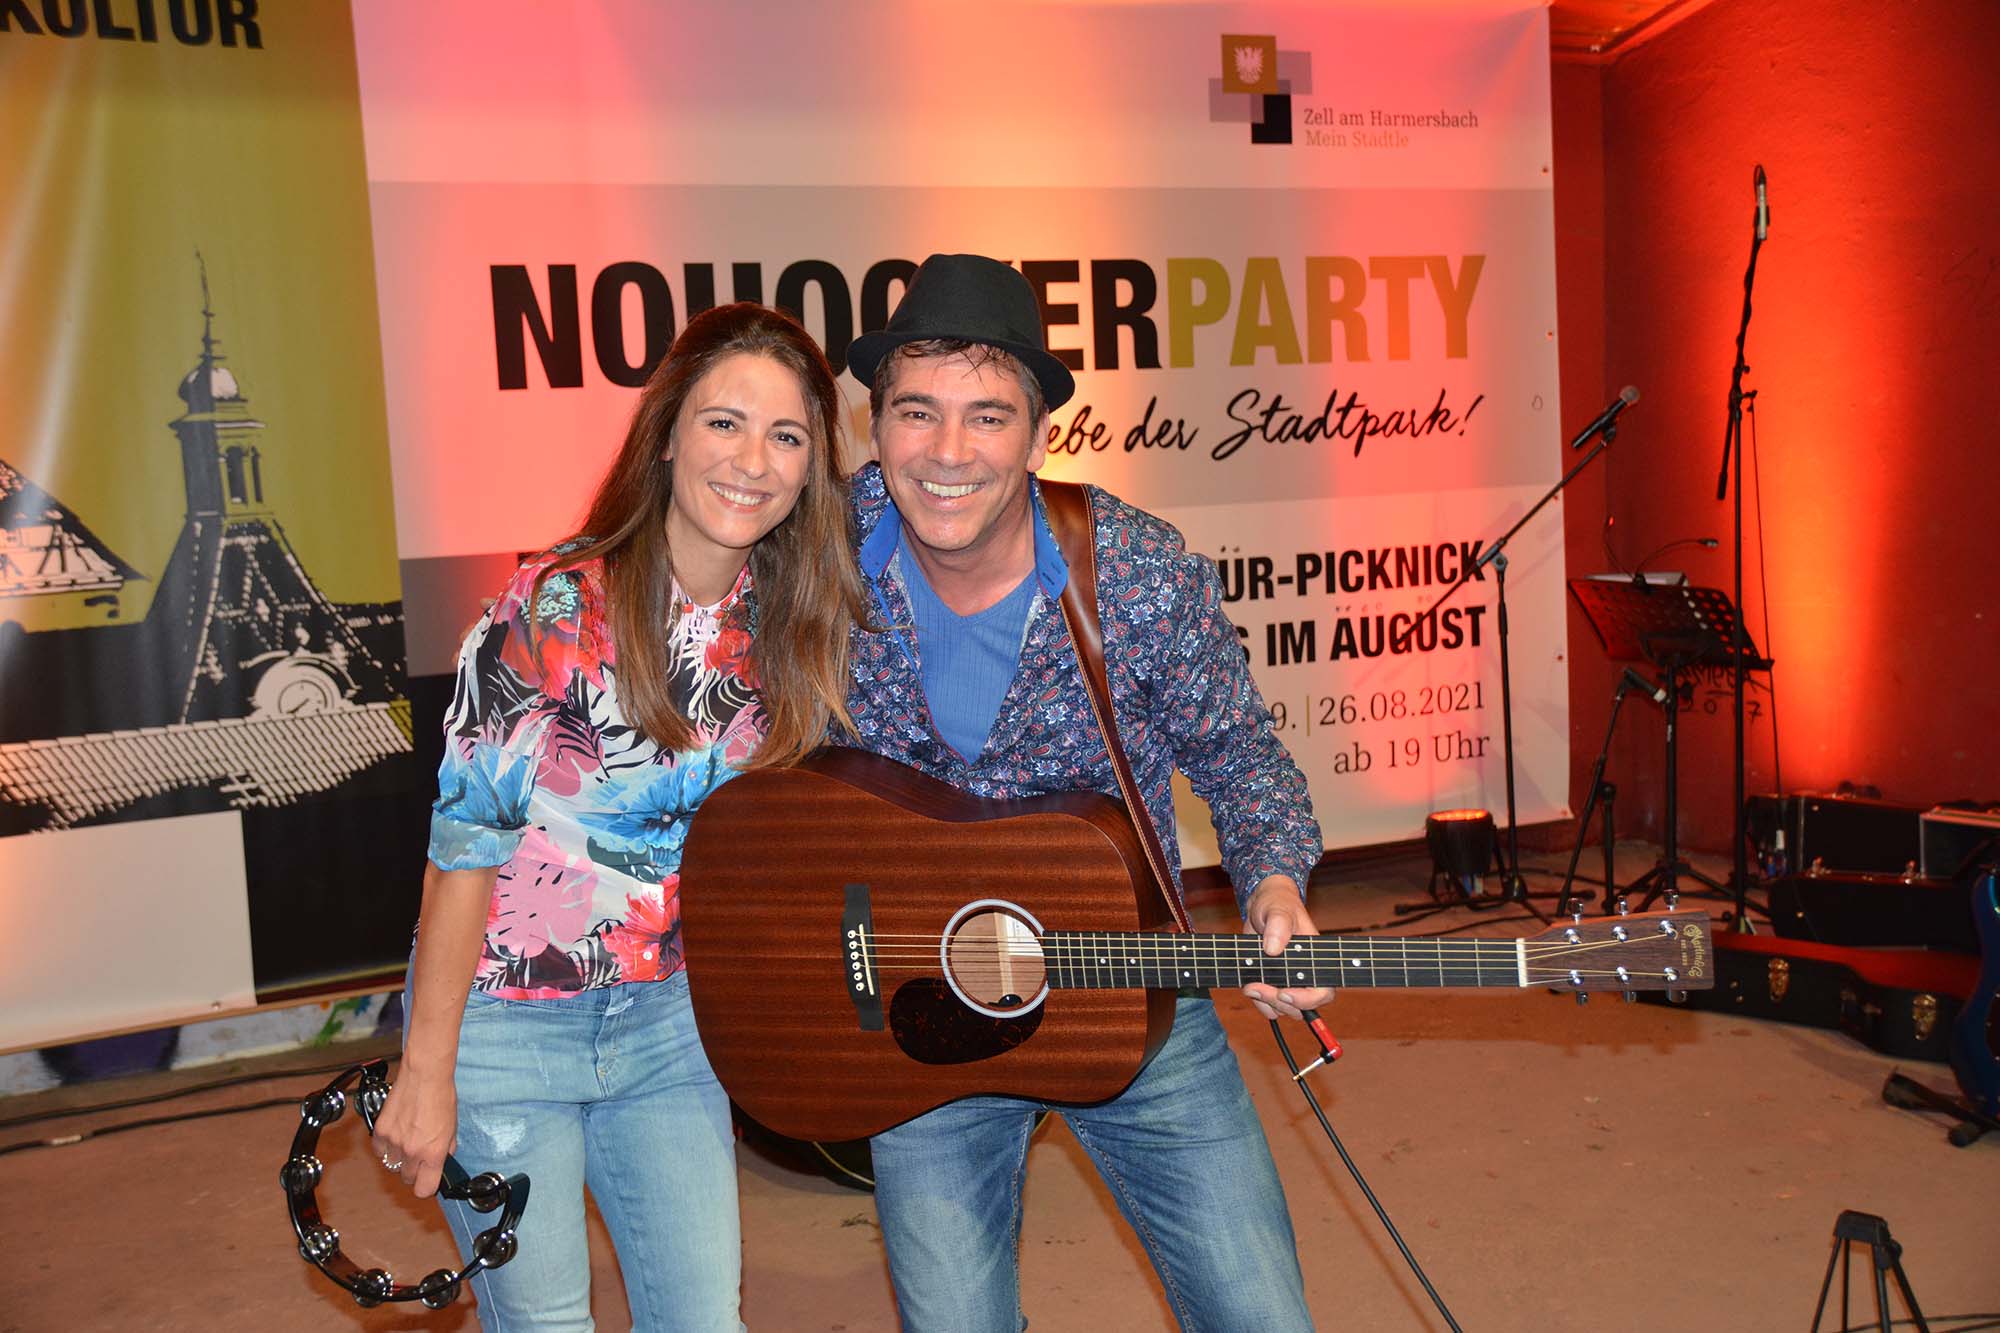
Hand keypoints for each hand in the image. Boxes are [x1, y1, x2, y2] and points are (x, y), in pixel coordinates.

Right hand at [370, 1063, 457, 1199]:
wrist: (425, 1075)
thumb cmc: (441, 1096)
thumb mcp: (453, 1127)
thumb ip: (446, 1148)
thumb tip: (442, 1160)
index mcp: (433, 1152)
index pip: (424, 1189)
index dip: (426, 1187)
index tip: (428, 1182)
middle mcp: (412, 1151)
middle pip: (407, 1179)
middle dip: (414, 1171)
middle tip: (419, 1156)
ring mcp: (394, 1142)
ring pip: (392, 1166)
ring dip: (399, 1159)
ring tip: (407, 1142)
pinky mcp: (380, 1131)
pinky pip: (379, 1151)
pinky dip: (385, 1147)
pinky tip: (395, 1136)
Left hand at [1240, 876, 1332, 1021]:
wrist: (1261, 907)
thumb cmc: (1278, 904)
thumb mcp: (1279, 909)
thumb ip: (1278, 924)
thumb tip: (1273, 948)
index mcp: (1315, 960)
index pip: (1322, 992)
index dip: (1306, 1000)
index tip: (1284, 994)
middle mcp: (1303, 974)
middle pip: (1299, 1006)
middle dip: (1277, 1001)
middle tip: (1255, 987)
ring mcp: (1287, 980)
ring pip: (1283, 1008)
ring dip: (1266, 1002)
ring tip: (1250, 985)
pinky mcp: (1271, 982)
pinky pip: (1268, 1004)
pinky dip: (1258, 1001)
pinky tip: (1248, 985)